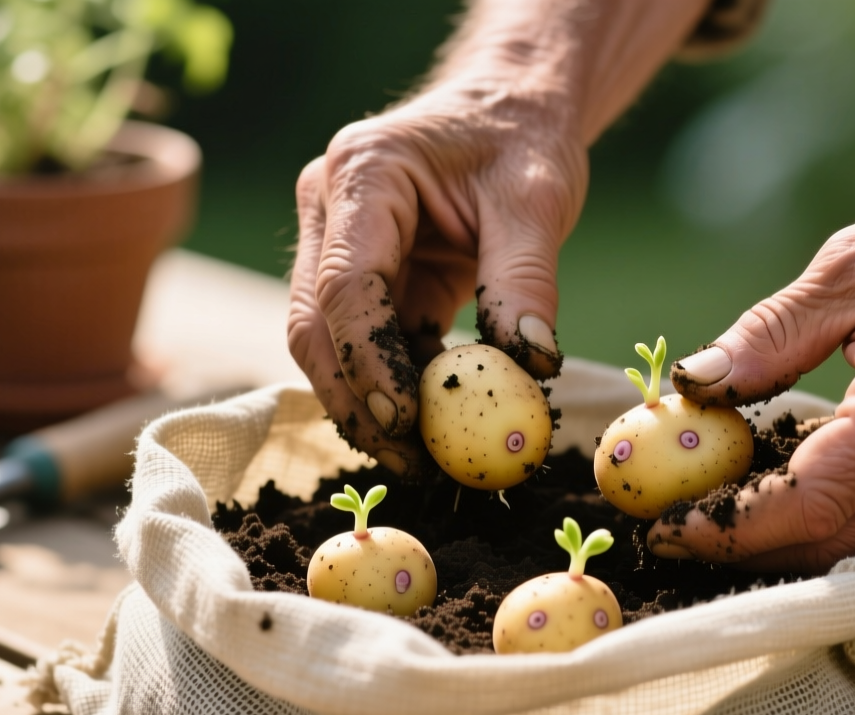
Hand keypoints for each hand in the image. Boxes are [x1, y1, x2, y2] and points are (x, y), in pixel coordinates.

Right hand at [286, 0, 710, 476]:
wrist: (510, 112)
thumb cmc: (522, 141)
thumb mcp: (538, 199)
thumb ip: (526, 280)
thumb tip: (530, 365)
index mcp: (363, 173)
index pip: (346, 284)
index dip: (368, 360)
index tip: (406, 420)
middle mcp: (330, 207)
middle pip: (316, 324)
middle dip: (356, 400)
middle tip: (412, 463)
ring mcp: (334, 243)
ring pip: (327, 343)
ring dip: (368, 405)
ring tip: (423, 459)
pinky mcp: (359, 276)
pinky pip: (361, 343)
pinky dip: (392, 387)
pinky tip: (430, 426)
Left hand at [650, 165, 854, 570]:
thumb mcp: (851, 262)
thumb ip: (769, 334)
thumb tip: (695, 386)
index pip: (812, 504)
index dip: (731, 529)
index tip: (666, 527)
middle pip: (833, 542)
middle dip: (745, 549)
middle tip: (669, 531)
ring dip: (782, 541)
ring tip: (708, 515)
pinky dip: (824, 517)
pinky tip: (772, 490)